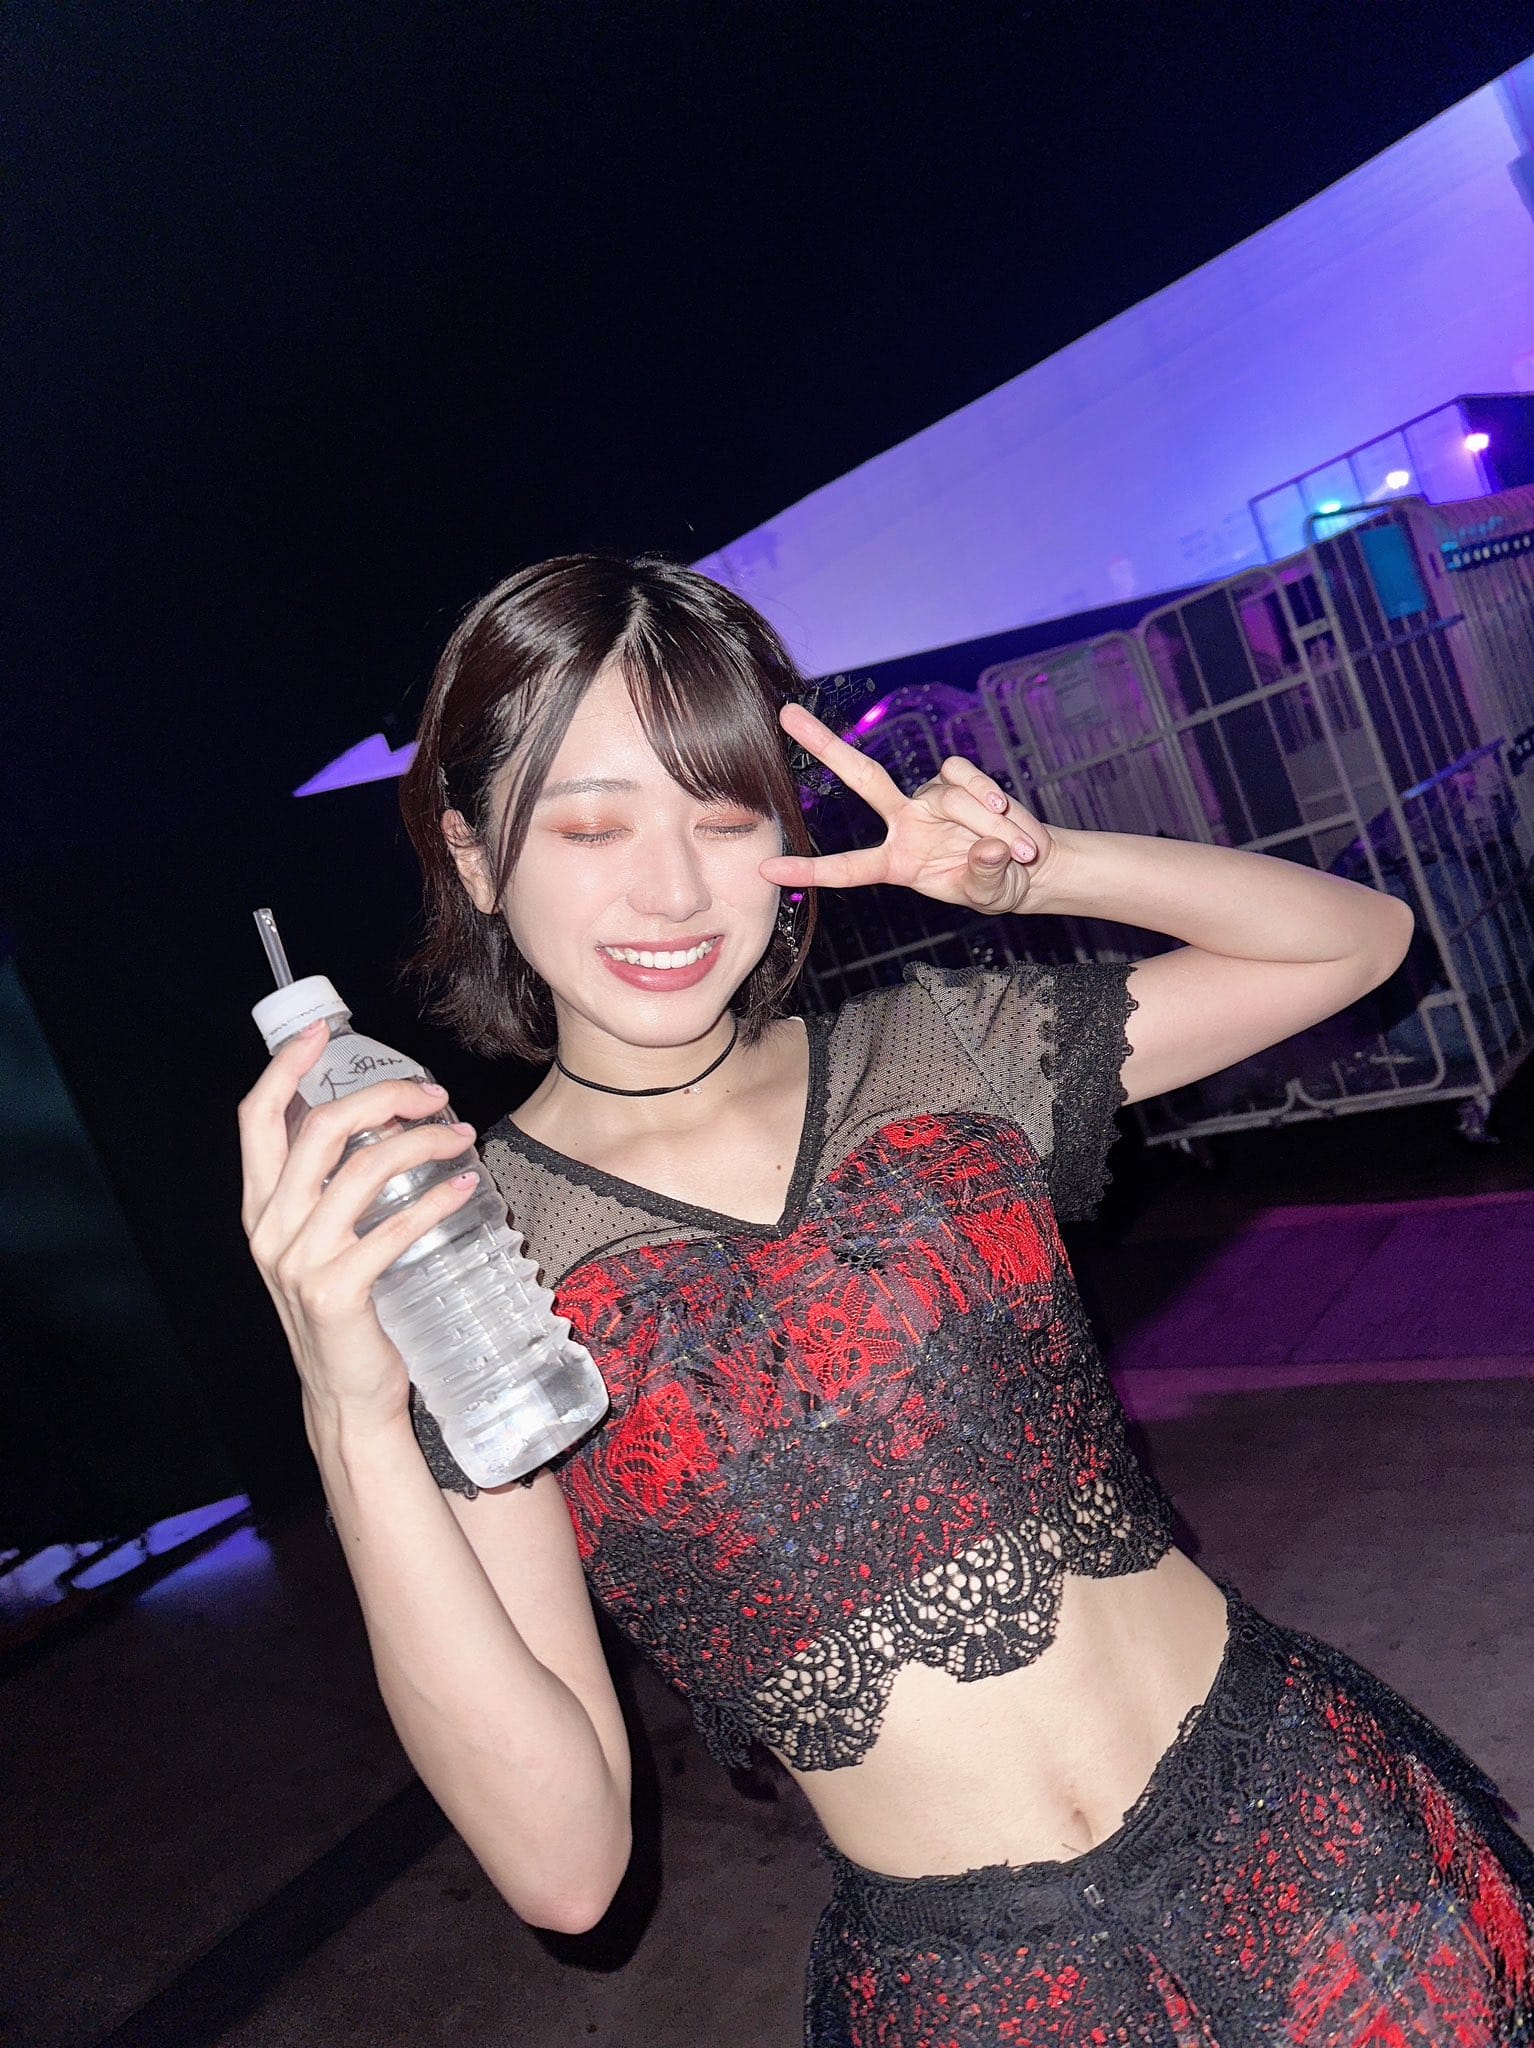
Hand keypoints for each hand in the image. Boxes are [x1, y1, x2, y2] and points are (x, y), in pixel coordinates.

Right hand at [238, 1026, 485, 1429]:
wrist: (345, 1397)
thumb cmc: (346, 1310)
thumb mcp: (319, 1242)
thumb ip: (330, 1189)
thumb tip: (380, 1123)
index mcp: (260, 1207)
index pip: (258, 1119)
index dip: (287, 1068)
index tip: (323, 1032)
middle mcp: (270, 1228)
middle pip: (320, 1130)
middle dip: (384, 1097)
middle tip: (433, 1095)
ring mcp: (299, 1261)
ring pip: (364, 1171)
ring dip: (422, 1143)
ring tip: (461, 1137)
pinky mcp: (336, 1291)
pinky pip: (393, 1228)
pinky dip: (434, 1199)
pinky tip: (465, 1186)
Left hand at [760, 702, 1058, 914]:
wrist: (1028, 865)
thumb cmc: (994, 884)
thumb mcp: (988, 893)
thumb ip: (984, 875)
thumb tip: (989, 849)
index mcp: (896, 862)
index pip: (847, 868)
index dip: (809, 870)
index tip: (767, 870)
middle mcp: (904, 822)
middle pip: (861, 776)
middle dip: (824, 745)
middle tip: (786, 715)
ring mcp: (929, 797)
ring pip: (950, 796)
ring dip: (988, 822)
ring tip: (1022, 851)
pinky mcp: (958, 779)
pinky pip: (966, 777)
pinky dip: (990, 797)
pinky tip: (1009, 817)